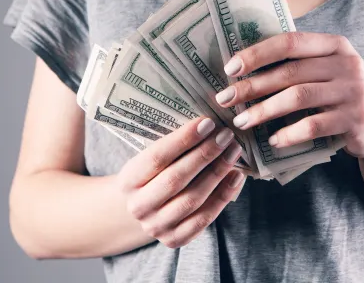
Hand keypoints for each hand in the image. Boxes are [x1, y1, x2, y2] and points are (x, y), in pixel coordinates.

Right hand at [116, 118, 244, 248]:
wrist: (143, 208)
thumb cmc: (152, 175)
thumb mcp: (150, 159)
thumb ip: (172, 146)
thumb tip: (208, 124)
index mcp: (127, 181)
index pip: (156, 157)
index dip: (184, 139)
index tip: (208, 123)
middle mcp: (138, 206)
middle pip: (176, 179)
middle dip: (205, 154)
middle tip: (226, 135)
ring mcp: (155, 226)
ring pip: (193, 199)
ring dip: (218, 173)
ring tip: (234, 152)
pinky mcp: (174, 239)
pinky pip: (204, 218)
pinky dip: (223, 196)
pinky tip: (236, 176)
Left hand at [215, 32, 363, 159]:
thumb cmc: (340, 97)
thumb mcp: (327, 72)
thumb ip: (298, 64)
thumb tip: (241, 67)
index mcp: (335, 45)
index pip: (290, 41)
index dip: (257, 53)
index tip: (230, 68)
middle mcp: (347, 63)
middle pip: (289, 72)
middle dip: (252, 86)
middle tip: (225, 99)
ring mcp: (354, 91)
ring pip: (298, 98)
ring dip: (264, 110)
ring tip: (241, 122)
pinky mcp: (356, 119)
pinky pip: (314, 125)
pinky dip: (289, 133)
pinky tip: (272, 141)